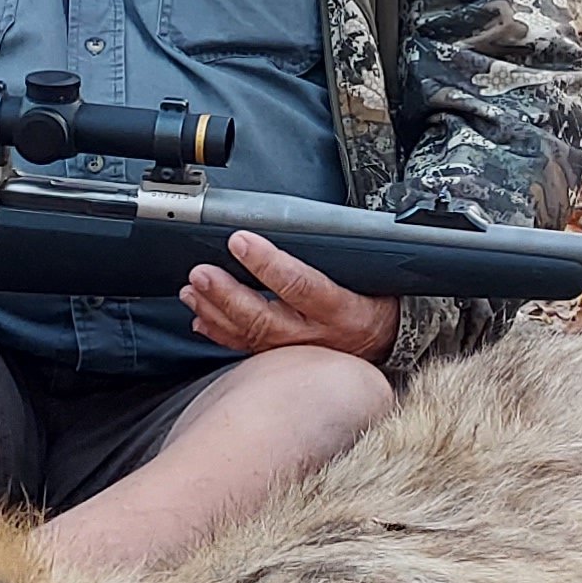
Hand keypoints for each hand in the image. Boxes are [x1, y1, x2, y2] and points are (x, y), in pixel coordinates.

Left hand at [182, 228, 400, 362]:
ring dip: (216, 312)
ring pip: (250, 335)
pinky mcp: (284, 360)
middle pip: (265, 317)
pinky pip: (248, 349)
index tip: (240, 240)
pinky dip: (221, 334)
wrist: (388, 342)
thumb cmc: (376, 299)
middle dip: (228, 295)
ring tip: (193, 292)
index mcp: (340, 309)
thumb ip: (334, 254)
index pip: (300, 285)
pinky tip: (202, 320)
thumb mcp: (369, 274)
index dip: (267, 264)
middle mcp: (315, 335)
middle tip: (202, 273)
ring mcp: (297, 352)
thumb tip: (297, 223)